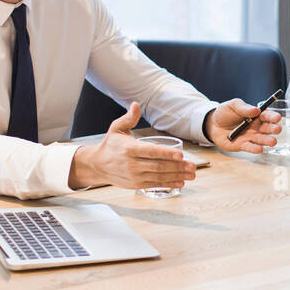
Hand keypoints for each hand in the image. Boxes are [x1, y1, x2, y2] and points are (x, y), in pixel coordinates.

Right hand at [69, 102, 195, 189]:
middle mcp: (132, 164)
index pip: (151, 151)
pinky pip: (155, 185)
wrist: (97, 164)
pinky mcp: (136, 184)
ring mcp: (134, 176)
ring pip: (159, 176)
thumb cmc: (111, 144)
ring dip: (177, 176)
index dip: (166, 154)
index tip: (181, 155)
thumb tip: (136, 105)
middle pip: (159, 166)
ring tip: (192, 174)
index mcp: (129, 149)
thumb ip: (129, 118)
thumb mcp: (117, 128)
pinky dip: (169, 184)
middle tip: (193, 166)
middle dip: (178, 167)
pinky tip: (181, 182)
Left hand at [206, 98, 281, 152]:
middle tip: (277, 129)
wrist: (213, 124)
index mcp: (256, 116)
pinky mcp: (242, 145)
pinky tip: (259, 149)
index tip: (278, 118)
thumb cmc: (225, 113)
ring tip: (273, 142)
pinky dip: (254, 148)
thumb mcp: (233, 105)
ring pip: (261, 139)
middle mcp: (256, 127)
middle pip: (267, 128)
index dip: (273, 117)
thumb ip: (244, 108)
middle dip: (274, 129)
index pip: (267, 116)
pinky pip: (249, 147)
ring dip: (267, 141)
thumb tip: (256, 110)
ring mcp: (250, 137)